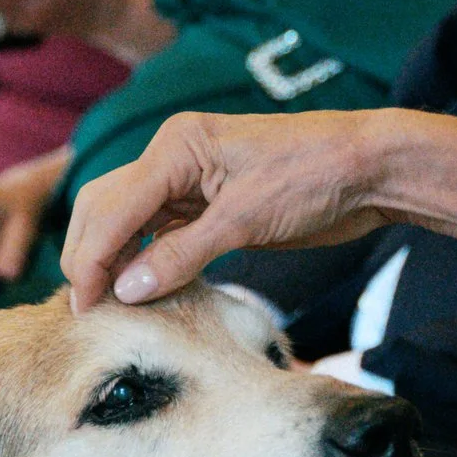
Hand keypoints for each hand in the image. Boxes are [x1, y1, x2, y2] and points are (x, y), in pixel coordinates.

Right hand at [61, 109, 400, 308]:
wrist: (372, 169)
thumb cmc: (315, 176)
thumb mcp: (245, 219)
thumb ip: (182, 254)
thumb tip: (127, 290)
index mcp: (176, 146)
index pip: (112, 207)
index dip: (92, 260)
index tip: (84, 307)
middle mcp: (174, 157)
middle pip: (106, 208)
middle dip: (90, 256)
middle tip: (86, 310)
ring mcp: (190, 180)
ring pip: (128, 221)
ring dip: (113, 260)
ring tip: (107, 306)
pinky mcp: (210, 204)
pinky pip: (159, 233)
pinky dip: (145, 260)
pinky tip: (142, 290)